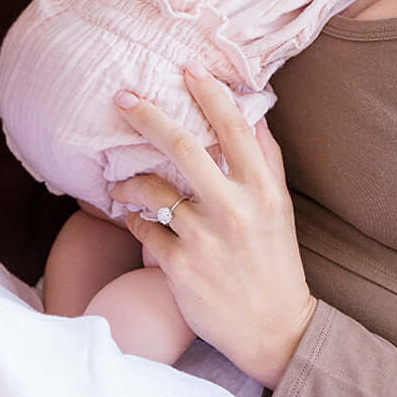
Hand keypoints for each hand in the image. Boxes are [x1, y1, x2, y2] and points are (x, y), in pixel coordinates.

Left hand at [109, 67, 316, 387]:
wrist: (274, 328)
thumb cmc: (275, 262)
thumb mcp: (280, 207)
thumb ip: (266, 160)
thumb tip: (255, 114)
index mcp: (262, 189)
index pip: (235, 128)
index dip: (210, 93)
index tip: (188, 68)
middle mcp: (234, 208)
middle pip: (185, 148)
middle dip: (150, 117)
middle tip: (123, 97)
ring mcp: (205, 238)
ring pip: (155, 190)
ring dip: (129, 180)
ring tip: (117, 182)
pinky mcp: (180, 267)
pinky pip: (144, 230)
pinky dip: (132, 218)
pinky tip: (127, 215)